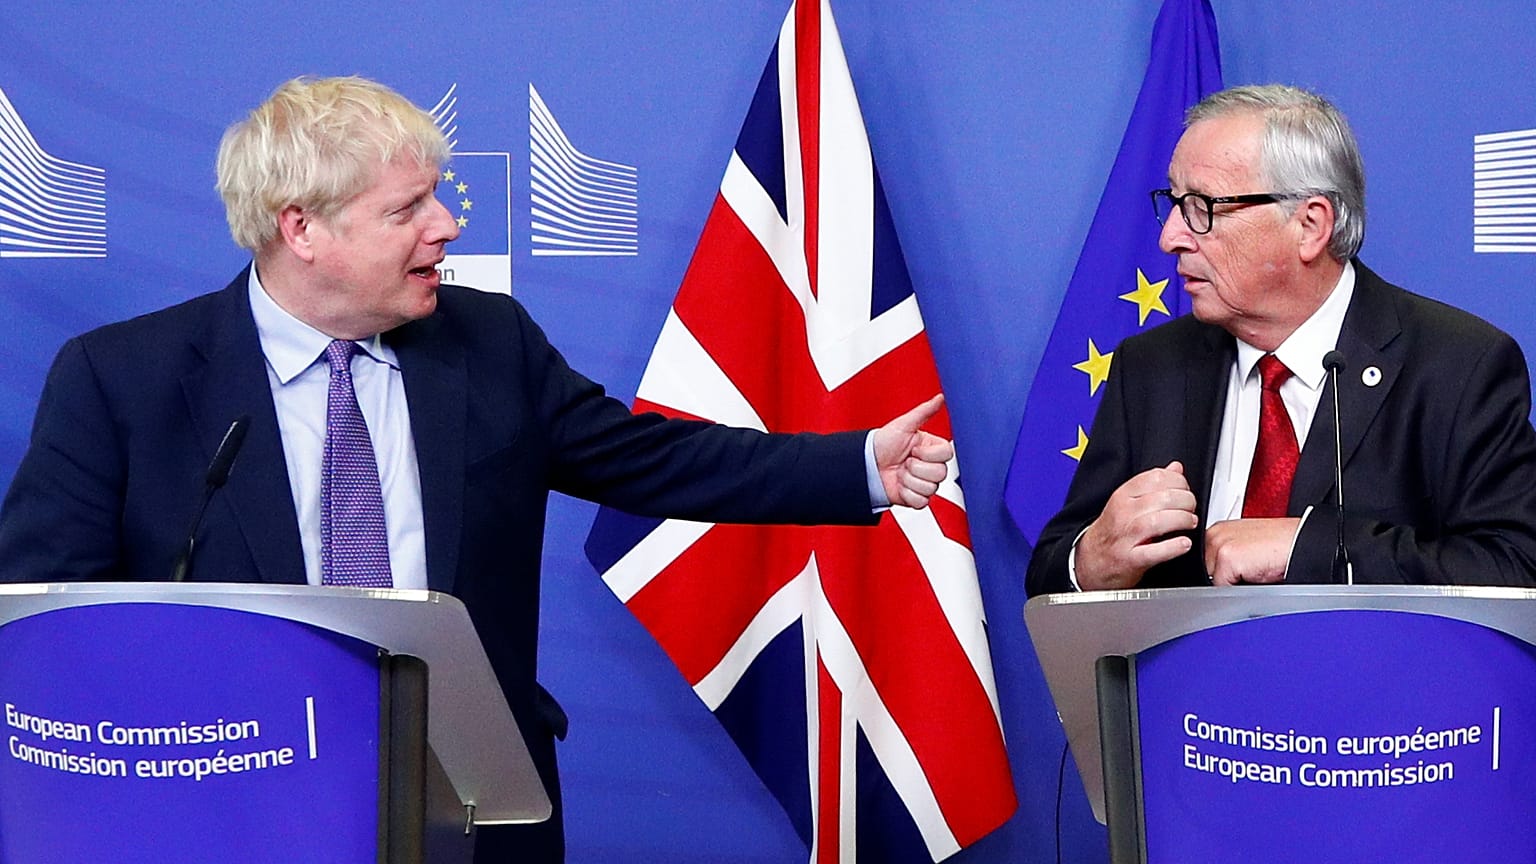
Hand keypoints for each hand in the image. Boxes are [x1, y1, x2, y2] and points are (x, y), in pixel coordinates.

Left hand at [873, 394, 953, 509]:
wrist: (865, 466)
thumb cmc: (883, 443)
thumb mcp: (904, 424)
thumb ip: (925, 411)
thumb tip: (941, 397)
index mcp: (932, 449)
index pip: (946, 455)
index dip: (928, 454)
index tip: (914, 449)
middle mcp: (931, 467)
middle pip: (940, 474)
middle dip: (917, 468)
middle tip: (904, 462)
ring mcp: (924, 483)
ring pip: (930, 488)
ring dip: (909, 481)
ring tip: (899, 473)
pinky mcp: (917, 498)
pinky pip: (922, 502)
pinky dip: (907, 494)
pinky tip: (899, 485)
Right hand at [1074, 462, 1198, 590]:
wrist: (1090, 561)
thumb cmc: (1112, 532)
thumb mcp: (1128, 503)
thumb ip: (1153, 484)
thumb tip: (1175, 468)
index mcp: (1123, 496)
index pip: (1155, 478)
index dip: (1179, 482)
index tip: (1185, 489)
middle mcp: (1123, 514)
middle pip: (1162, 498)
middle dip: (1186, 501)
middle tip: (1191, 508)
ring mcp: (1125, 537)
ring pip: (1159, 521)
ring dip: (1182, 520)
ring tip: (1190, 523)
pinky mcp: (1130, 560)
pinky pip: (1154, 552)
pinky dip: (1173, 547)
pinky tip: (1183, 544)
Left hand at [1204, 518, 1300, 584]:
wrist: (1302, 543)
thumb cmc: (1280, 546)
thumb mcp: (1247, 547)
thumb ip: (1228, 555)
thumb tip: (1214, 575)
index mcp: (1218, 530)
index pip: (1203, 561)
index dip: (1216, 572)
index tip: (1234, 573)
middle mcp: (1215, 534)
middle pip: (1204, 571)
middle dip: (1223, 577)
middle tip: (1248, 572)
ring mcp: (1220, 545)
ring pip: (1212, 580)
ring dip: (1231, 583)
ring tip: (1253, 572)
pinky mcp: (1228, 559)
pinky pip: (1222, 588)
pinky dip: (1238, 589)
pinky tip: (1256, 575)